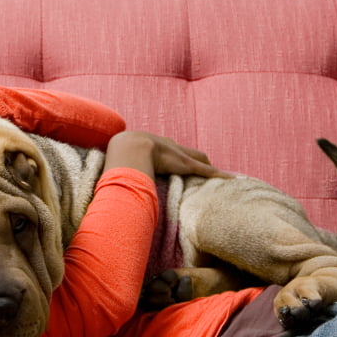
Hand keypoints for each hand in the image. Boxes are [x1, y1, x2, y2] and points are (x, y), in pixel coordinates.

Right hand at [103, 131, 231, 180]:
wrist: (129, 148)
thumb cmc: (120, 157)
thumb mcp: (118, 164)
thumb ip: (115, 176)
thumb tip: (105, 189)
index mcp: (154, 147)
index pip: (170, 152)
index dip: (176, 158)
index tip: (178, 165)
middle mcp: (169, 148)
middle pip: (189, 153)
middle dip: (197, 160)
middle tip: (205, 169)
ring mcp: (179, 156)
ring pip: (200, 160)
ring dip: (209, 169)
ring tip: (220, 177)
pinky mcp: (187, 165)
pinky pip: (207, 171)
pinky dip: (219, 176)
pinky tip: (231, 180)